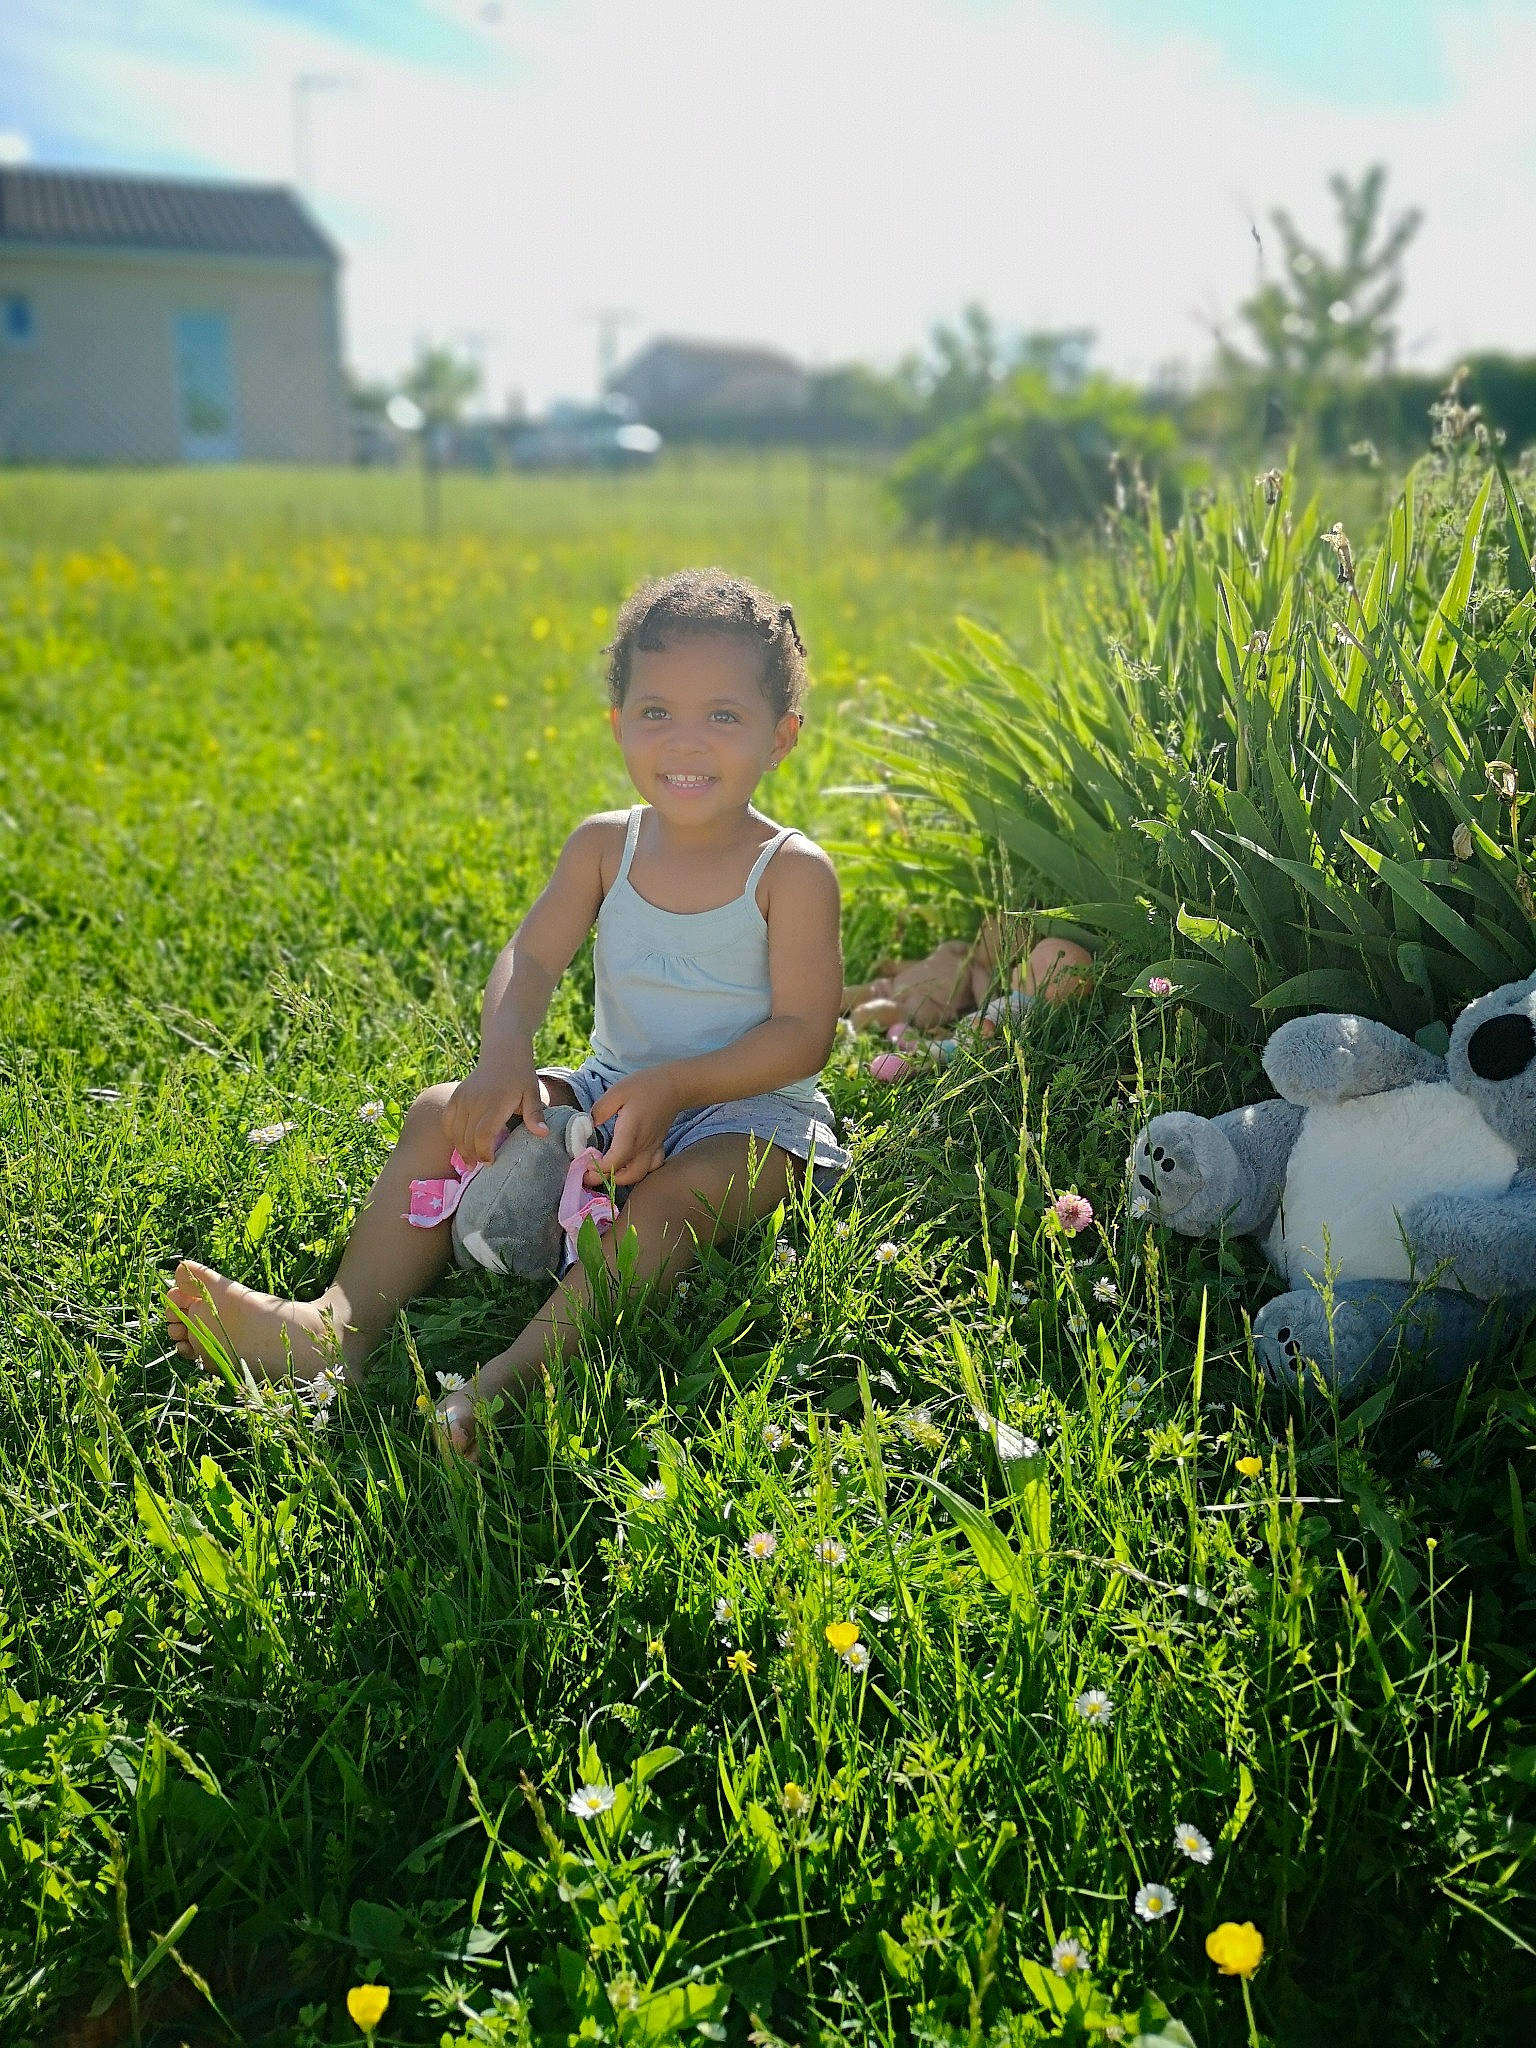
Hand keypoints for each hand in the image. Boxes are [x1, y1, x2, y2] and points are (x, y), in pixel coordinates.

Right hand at [443, 1059, 546, 1164]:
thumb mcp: (532, 1093)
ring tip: (470, 1162)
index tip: (491, 1162)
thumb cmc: (520, 1077)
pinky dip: (452, 1135)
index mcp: (495, 1103)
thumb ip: (535, 1115)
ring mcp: (462, 1099)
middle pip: (467, 1137)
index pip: (483, 1135)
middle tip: (481, 1166)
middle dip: (474, 1155)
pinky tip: (460, 1145)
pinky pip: (447, 1121)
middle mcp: (475, 1101)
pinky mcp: (455, 1097)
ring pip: (455, 1132)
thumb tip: (543, 1134)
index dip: (484, 1152)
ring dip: (461, 1149)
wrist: (503, 1054)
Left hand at [587, 1067, 679, 1185]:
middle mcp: (643, 1145)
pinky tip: (628, 1164)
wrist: (675, 1085)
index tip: (584, 1162)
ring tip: (606, 1170)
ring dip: (621, 1178)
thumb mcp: (617, 1091)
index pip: (615, 1161)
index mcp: (631, 1132)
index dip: (598, 1167)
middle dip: (606, 1179)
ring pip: (639, 1174)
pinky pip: (651, 1167)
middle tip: (589, 1173)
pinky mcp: (657, 1146)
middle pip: (627, 1175)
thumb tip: (588, 1125)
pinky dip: (638, 1171)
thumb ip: (600, 1110)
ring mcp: (652, 1147)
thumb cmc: (645, 1085)